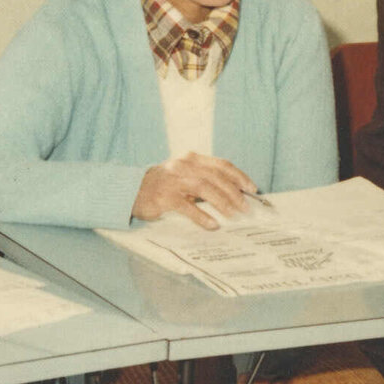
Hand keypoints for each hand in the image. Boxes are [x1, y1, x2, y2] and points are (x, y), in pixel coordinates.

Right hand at [132, 152, 257, 228]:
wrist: (131, 190)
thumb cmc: (163, 185)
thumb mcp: (184, 175)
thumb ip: (204, 179)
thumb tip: (233, 194)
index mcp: (192, 159)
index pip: (222, 165)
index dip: (239, 176)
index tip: (252, 189)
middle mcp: (183, 166)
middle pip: (216, 177)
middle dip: (234, 193)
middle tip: (246, 207)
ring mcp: (173, 181)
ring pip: (204, 189)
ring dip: (222, 202)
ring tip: (233, 215)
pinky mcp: (164, 197)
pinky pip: (187, 207)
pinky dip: (201, 216)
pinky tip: (212, 224)